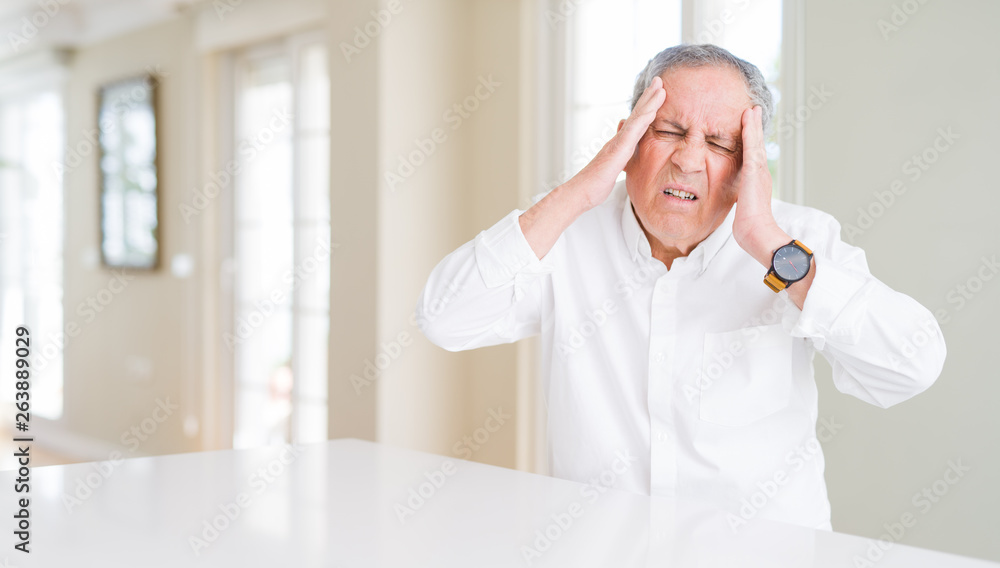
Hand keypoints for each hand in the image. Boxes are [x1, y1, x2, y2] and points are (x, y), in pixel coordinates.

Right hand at [565, 76, 665, 210]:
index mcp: (620, 144)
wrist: (581, 192)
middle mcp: (619, 139)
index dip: (647, 107)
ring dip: (649, 101)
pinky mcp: (617, 150)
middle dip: (649, 97)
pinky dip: (643, 119)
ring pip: (636, 118)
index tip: (657, 94)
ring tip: (659, 87)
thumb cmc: (595, 183)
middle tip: (659, 80)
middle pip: (637, 114)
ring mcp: (618, 143)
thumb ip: (620, 155)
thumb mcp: (612, 167)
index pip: (636, 122)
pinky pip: (632, 132)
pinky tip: (652, 110)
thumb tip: (624, 145)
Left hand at [731, 105, 788, 266]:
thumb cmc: (750, 227)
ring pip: (756, 142)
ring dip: (753, 124)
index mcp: (757, 181)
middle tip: (753, 110)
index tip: (749, 129)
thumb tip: (739, 207)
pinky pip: (751, 146)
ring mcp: (759, 171)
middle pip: (757, 145)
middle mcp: (761, 173)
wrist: (758, 232)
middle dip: (754, 128)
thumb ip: (742, 203)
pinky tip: (748, 118)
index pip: (753, 157)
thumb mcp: (743, 210)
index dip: (751, 142)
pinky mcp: (755, 171)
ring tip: (751, 109)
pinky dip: (750, 131)